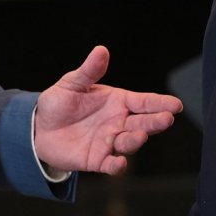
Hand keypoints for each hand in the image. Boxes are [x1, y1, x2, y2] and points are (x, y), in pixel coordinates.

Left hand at [34, 45, 183, 174]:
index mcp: (118, 102)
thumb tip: (101, 50)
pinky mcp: (97, 160)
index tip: (176, 105)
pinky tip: (120, 162)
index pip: (144, 102)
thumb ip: (89, 71)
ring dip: (136, 140)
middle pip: (143, 123)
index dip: (160, 103)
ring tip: (140, 135)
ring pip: (129, 142)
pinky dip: (117, 165)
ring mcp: (110, 142)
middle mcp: (118, 122)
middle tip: (167, 119)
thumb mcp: (72, 83)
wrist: (40, 128)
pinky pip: (111, 164)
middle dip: (156, 121)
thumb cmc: (60, 103)